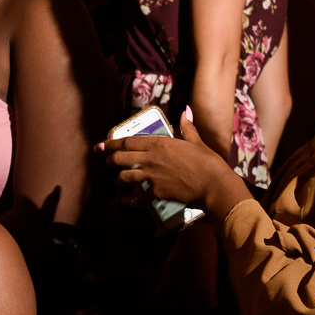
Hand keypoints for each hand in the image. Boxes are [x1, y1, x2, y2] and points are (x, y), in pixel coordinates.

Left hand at [96, 109, 251, 219]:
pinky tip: (128, 202)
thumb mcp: (196, 141)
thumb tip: (186, 111)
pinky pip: (137, 197)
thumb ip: (187, 127)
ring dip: (119, 179)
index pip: (128, 141)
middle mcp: (152, 158)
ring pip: (124, 176)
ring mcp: (152, 176)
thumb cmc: (207, 162)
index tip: (100, 145)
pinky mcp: (156, 192)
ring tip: (118, 182)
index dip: (111, 144)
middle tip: (109, 162)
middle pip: (121, 158)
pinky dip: (131, 201)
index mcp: (160, 143)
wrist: (213, 184)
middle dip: (111, 160)